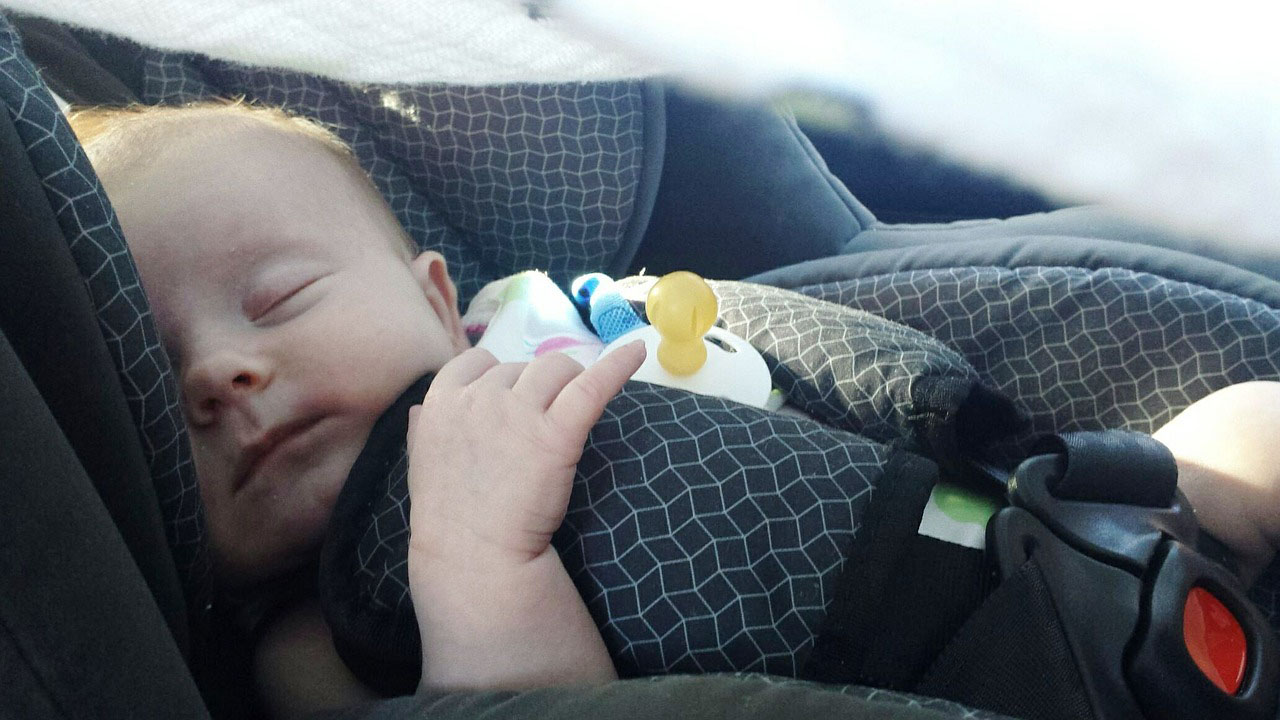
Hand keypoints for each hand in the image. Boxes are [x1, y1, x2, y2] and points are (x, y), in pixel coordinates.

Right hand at [406, 342, 645, 570]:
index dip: (498, 378)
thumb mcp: (421, 463)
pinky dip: (618, 366)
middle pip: (522, 367)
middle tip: (541, 426)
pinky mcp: (556, 432)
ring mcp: (518, 412)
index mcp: (441, 400)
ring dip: (568, 382)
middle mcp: (480, 397)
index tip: (509, 403)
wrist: (473, 557)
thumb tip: (420, 408)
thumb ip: (423, 429)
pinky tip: (637, 352)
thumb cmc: (448, 518)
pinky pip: (592, 386)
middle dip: (535, 388)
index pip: (477, 362)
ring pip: (555, 368)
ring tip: (572, 412)